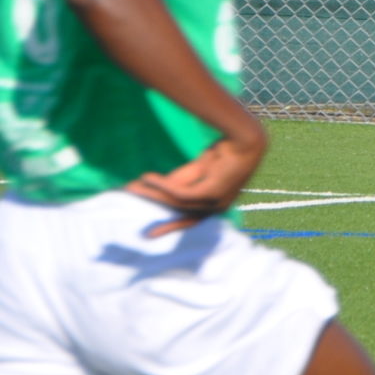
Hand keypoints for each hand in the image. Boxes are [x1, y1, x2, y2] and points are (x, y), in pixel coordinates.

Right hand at [128, 130, 266, 236]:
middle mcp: (218, 208)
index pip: (192, 220)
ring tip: (131, 187)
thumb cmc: (223, 153)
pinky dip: (161, 185)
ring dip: (152, 193)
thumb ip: (179, 182)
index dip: (171, 226)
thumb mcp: (197, 171)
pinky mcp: (212, 193)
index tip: (151, 234)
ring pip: (176, 202)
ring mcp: (216, 202)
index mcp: (217, 206)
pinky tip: (146, 177)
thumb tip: (152, 187)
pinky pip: (179, 193)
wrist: (243, 140)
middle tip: (138, 219)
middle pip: (180, 213)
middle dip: (157, 213)